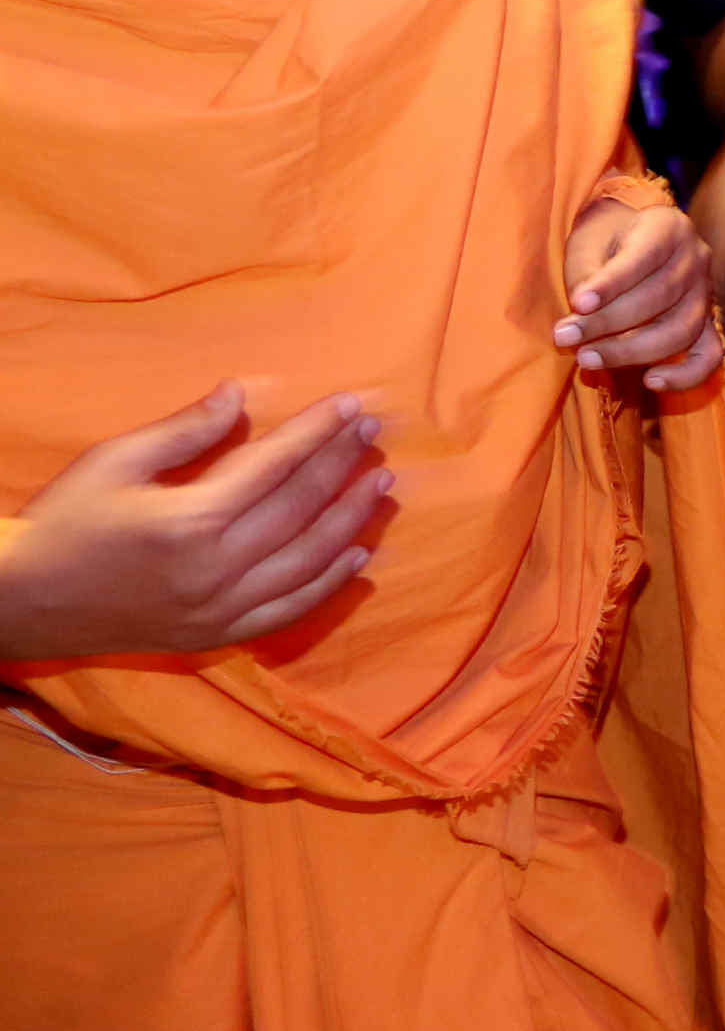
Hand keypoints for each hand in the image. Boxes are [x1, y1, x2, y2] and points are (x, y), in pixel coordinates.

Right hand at [0, 384, 390, 662]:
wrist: (22, 600)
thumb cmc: (66, 521)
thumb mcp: (116, 461)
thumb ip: (186, 430)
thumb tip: (242, 394)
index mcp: (190, 520)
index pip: (276, 466)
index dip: (319, 432)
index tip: (352, 406)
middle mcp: (214, 569)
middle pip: (301, 510)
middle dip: (343, 467)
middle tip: (374, 436)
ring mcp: (218, 609)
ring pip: (308, 562)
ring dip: (352, 523)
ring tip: (382, 487)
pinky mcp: (214, 636)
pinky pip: (288, 612)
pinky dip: (329, 585)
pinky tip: (358, 558)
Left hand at [559, 192, 724, 392]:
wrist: (630, 239)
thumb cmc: (604, 241)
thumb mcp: (588, 243)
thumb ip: (587, 278)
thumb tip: (581, 320)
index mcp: (668, 227)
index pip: (643, 257)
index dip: (611, 284)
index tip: (578, 304)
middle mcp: (696, 258)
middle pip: (659, 297)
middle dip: (607, 323)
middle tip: (564, 337)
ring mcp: (706, 294)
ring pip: (679, 330)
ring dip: (631, 351)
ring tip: (587, 359)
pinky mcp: (708, 324)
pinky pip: (709, 356)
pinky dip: (685, 375)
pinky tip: (649, 382)